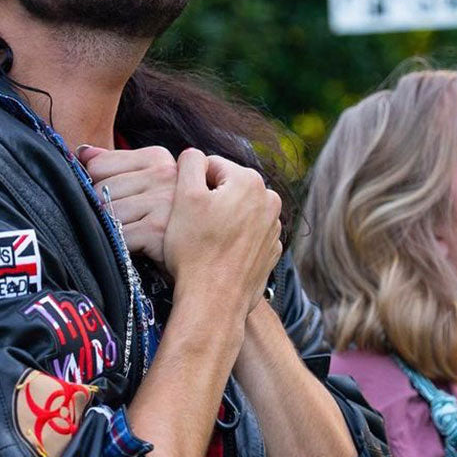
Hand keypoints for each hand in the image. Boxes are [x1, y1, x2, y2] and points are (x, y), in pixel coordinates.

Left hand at [80, 145, 177, 267]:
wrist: (203, 256)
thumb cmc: (169, 220)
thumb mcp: (148, 184)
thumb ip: (115, 164)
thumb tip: (82, 151)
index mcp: (159, 157)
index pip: (99, 165)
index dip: (98, 185)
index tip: (118, 199)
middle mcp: (164, 174)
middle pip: (100, 190)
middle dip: (104, 211)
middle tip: (126, 222)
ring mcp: (163, 200)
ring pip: (107, 214)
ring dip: (113, 230)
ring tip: (133, 234)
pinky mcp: (158, 229)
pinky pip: (119, 236)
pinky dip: (121, 247)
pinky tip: (137, 247)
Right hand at [164, 150, 281, 315]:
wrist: (213, 301)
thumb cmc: (195, 250)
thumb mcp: (184, 197)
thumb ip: (189, 162)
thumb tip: (195, 155)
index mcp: (250, 181)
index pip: (210, 167)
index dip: (190, 186)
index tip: (184, 210)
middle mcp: (270, 200)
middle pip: (226, 188)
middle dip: (208, 201)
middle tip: (193, 227)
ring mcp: (273, 227)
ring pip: (236, 211)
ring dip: (221, 220)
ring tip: (205, 243)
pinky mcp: (271, 251)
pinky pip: (246, 235)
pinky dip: (233, 240)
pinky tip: (219, 255)